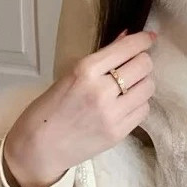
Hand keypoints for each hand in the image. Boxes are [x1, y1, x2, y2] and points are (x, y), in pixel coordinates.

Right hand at [3, 30, 156, 186]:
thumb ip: (102, 58)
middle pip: (144, 66)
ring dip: (142, 82)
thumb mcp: (70, 76)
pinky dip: (139, 103)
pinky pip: (143, 110)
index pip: (127, 48)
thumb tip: (126, 37)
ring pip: (148, 87)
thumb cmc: (49, 109)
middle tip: (135, 64)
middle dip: (143, 61)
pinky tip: (126, 104)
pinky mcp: (119, 133)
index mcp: (85, 71)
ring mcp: (112, 114)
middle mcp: (101, 91)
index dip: (142, 40)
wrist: (38, 148)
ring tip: (130, 86)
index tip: (148, 38)